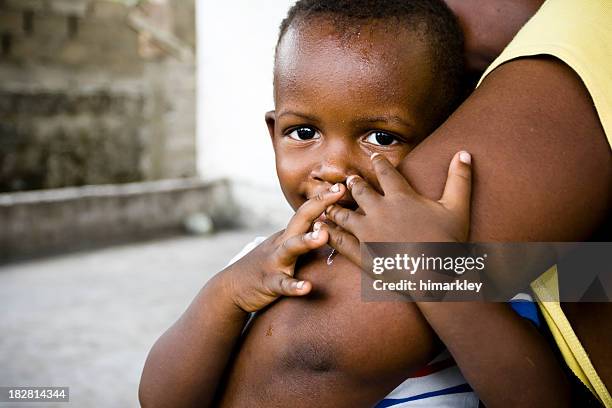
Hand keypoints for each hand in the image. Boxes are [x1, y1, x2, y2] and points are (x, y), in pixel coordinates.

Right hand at [223, 183, 346, 311]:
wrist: (232, 287)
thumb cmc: (265, 266)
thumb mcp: (283, 247)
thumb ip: (303, 236)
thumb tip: (330, 225)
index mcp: (288, 235)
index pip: (307, 212)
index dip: (324, 198)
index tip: (343, 186)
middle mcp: (282, 244)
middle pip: (300, 220)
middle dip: (319, 205)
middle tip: (339, 193)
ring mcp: (275, 262)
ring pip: (291, 248)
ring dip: (307, 240)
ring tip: (324, 236)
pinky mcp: (269, 283)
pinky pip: (283, 284)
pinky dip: (294, 286)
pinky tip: (307, 288)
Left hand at [323, 151, 472, 266]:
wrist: (435, 277)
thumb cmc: (449, 243)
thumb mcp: (458, 207)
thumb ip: (460, 178)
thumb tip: (466, 152)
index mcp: (400, 197)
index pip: (386, 172)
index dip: (379, 163)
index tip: (374, 157)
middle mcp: (379, 210)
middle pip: (360, 191)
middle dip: (354, 183)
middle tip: (348, 179)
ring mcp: (366, 232)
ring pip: (344, 214)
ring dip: (336, 207)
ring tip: (328, 203)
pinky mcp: (360, 253)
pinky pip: (339, 240)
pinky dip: (329, 233)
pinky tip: (322, 229)